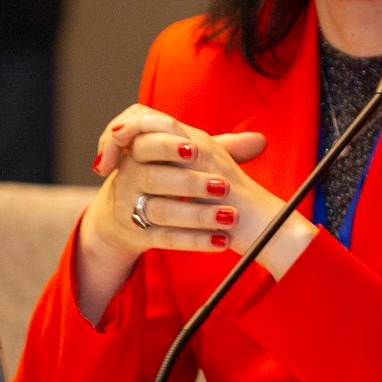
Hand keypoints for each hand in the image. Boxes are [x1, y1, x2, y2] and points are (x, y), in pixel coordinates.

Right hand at [73, 105, 315, 322]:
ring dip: (197, 214)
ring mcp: (130, 208)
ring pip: (161, 210)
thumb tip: (259, 140)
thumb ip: (217, 147)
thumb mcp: (180, 158)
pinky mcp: (139, 235)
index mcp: (138, 152)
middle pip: (152, 176)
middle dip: (188, 181)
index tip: (195, 150)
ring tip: (230, 216)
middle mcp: (129, 178)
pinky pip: (166, 238)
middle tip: (223, 186)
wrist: (122, 213)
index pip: (145, 142)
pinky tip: (222, 241)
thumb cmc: (160, 174)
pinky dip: (195, 240)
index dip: (167, 145)